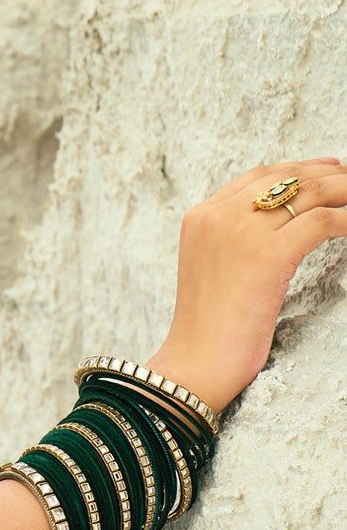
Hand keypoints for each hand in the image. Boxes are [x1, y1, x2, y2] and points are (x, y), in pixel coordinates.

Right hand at [145, 157, 346, 414]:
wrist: (197, 360)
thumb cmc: (208, 327)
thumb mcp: (213, 269)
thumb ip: (235, 239)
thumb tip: (281, 225)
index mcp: (202, 217)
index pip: (259, 176)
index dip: (299, 169)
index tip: (327, 170)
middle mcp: (219, 216)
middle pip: (287, 178)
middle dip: (328, 175)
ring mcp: (241, 232)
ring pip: (309, 194)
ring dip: (344, 193)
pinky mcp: (267, 254)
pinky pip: (321, 222)